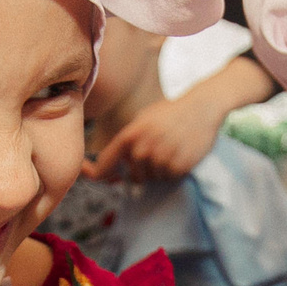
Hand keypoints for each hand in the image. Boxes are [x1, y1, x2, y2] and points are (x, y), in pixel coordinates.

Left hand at [85, 55, 277, 182]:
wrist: (202, 107)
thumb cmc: (170, 113)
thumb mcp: (143, 121)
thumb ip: (127, 143)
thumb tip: (110, 171)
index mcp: (130, 136)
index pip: (105, 163)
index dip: (92, 173)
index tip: (85, 172)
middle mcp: (143, 149)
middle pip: (133, 176)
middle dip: (142, 169)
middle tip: (158, 148)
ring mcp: (160, 159)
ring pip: (152, 178)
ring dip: (159, 169)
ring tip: (171, 147)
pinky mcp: (178, 167)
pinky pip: (169, 178)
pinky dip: (173, 170)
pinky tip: (180, 152)